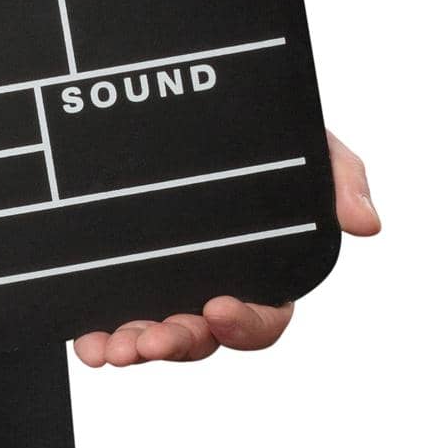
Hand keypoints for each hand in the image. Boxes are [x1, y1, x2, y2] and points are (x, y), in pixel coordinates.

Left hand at [73, 130, 378, 366]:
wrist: (200, 97)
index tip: (217, 308)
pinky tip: (82, 340)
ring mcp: (166, 281)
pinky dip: (97, 332)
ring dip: (133, 346)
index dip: (243, 324)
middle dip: (176, 342)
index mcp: (263, 273)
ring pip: (155, 331)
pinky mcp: (125, 269)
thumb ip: (339, 178)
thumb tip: (364, 222)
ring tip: (109, 350)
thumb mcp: (308, 146)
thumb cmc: (265, 135)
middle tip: (149, 340)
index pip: (262, 317)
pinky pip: (113, 309)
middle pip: (202, 336)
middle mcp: (213, 285)